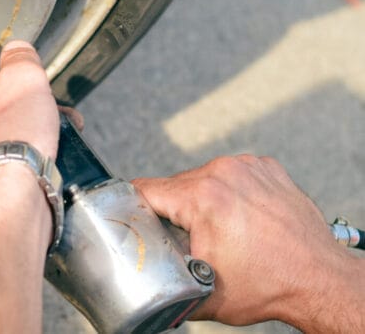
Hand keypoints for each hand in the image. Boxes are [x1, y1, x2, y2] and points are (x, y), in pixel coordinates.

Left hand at [0, 40, 58, 198]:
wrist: (10, 205)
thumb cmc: (9, 143)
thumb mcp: (25, 81)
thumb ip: (20, 59)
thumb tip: (17, 51)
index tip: (6, 83)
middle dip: (7, 110)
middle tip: (32, 112)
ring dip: (10, 138)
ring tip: (42, 139)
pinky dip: (6, 166)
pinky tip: (31, 165)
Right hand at [133, 155, 359, 327]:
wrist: (320, 281)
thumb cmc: (269, 286)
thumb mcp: (202, 288)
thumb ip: (162, 276)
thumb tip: (140, 276)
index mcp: (203, 196)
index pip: (145, 189)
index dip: (133, 208)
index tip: (134, 222)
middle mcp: (224, 172)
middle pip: (175, 184)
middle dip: (172, 210)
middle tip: (183, 238)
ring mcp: (248, 166)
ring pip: (203, 177)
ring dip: (201, 199)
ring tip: (216, 229)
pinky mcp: (267, 167)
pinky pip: (232, 174)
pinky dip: (230, 192)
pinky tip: (239, 217)